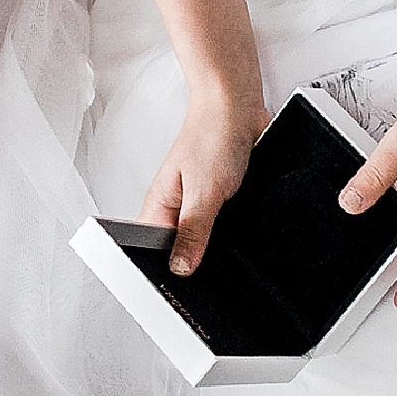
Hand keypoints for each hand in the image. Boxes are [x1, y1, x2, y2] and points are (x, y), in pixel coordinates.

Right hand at [139, 84, 268, 275]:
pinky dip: (234, 229)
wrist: (238, 106)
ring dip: (219, 243)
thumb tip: (182, 268)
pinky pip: (224, 225)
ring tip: (230, 245)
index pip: (152, 252)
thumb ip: (193, 231)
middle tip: (212, 271)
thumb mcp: (203, 192)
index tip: (183, 288)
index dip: (165, 272)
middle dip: (197, 262)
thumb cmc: (212, 135)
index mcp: (159, 207)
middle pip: (179, 250)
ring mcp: (199, 203)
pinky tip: (244, 229)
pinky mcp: (221, 198)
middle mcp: (176, 208)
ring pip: (205, 239)